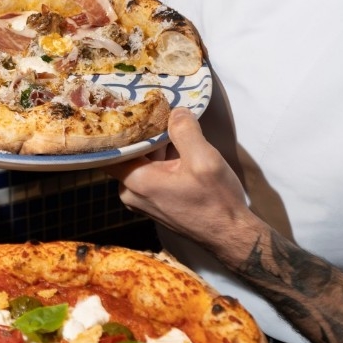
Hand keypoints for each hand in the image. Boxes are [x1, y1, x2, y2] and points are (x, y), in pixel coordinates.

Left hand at [106, 107, 258, 264]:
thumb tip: (175, 111)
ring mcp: (142, 199)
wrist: (231, 235)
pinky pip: (150, 173)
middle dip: (143, 133)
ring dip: (155, 146)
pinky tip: (178, 147)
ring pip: (140, 162)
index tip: (131, 107)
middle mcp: (131, 193)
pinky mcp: (154, 202)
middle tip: (157, 111)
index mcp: (136, 182)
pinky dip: (161, 159)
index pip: (111, 148)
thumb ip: (185, 130)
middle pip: (128, 153)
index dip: (119, 126)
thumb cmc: (216, 201)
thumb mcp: (203, 159)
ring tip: (171, 125)